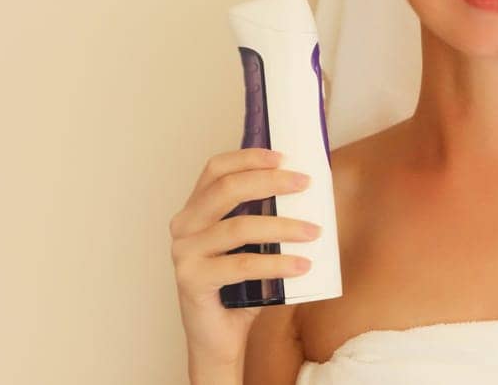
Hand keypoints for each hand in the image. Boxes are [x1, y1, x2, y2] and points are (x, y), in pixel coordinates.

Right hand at [168, 148, 319, 370]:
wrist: (220, 339)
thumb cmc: (240, 289)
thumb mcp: (254, 246)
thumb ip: (266, 217)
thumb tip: (310, 192)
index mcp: (195, 210)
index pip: (216, 169)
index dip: (248, 157)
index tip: (283, 156)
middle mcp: (184, 226)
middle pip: (226, 189)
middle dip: (270, 182)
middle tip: (305, 184)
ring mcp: (184, 253)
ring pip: (239, 226)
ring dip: (282, 226)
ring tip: (313, 232)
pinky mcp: (191, 280)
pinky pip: (241, 265)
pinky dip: (276, 263)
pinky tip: (301, 266)